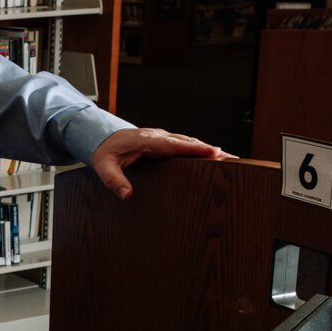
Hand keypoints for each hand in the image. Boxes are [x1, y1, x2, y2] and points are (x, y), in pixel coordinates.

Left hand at [90, 128, 235, 200]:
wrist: (100, 135)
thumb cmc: (104, 150)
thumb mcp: (104, 166)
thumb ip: (114, 180)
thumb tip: (127, 195)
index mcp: (146, 141)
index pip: (174, 145)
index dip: (195, 148)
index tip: (214, 152)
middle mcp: (158, 137)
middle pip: (188, 143)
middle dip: (210, 149)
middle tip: (231, 158)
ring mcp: (162, 138)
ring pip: (189, 142)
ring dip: (208, 149)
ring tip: (229, 158)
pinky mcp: (164, 142)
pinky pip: (184, 145)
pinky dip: (199, 149)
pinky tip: (213, 156)